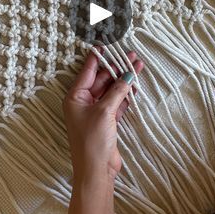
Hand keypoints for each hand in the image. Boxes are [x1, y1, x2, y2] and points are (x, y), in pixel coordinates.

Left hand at [63, 49, 143, 183]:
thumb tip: (128, 74)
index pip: (87, 70)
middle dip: (117, 67)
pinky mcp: (107, 120)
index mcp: (75, 97)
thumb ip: (117, 91)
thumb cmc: (92, 141)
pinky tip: (136, 84)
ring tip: (139, 66)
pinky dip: (126, 94)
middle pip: (101, 79)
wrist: (97, 170)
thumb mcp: (105, 111)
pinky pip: (117, 101)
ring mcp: (96, 111)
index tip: (107, 43)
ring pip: (111, 90)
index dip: (98, 56)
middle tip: (132, 55)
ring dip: (124, 79)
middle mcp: (83, 102)